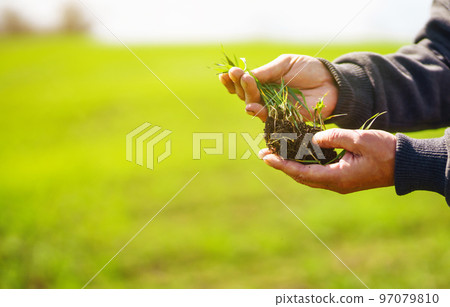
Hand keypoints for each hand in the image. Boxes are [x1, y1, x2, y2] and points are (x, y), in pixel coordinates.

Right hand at [219, 54, 337, 121]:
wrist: (331, 82)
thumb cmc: (308, 69)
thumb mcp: (285, 64)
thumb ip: (266, 71)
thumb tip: (245, 76)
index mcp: (263, 83)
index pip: (243, 83)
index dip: (232, 80)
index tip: (226, 73)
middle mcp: (265, 97)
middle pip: (245, 95)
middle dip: (239, 85)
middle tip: (237, 75)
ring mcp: (273, 109)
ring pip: (254, 106)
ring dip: (247, 96)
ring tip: (244, 84)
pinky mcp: (284, 120)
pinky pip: (268, 118)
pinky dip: (259, 113)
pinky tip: (251, 106)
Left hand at [258, 128, 396, 193]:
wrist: (406, 164)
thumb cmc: (386, 151)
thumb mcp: (359, 139)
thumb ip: (334, 137)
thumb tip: (314, 139)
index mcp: (336, 178)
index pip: (301, 172)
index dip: (282, 165)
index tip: (266, 157)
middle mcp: (334, 183)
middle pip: (301, 176)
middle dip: (282, 165)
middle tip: (264, 154)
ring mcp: (339, 182)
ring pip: (308, 175)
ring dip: (291, 165)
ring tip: (275, 154)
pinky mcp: (343, 177)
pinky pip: (318, 172)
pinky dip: (304, 164)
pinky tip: (298, 154)